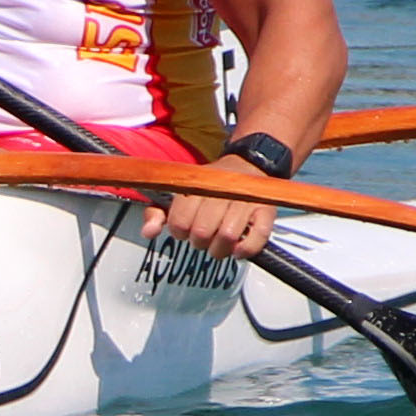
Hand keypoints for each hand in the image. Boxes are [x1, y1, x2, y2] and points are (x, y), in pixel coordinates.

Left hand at [143, 154, 276, 258]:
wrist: (249, 165)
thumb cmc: (212, 186)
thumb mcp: (182, 193)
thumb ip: (159, 212)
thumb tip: (148, 232)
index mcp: (198, 185)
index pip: (179, 222)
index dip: (180, 231)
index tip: (186, 229)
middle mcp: (221, 191)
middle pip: (201, 233)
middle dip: (199, 242)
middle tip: (203, 237)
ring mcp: (246, 201)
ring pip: (227, 238)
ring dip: (220, 250)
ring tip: (219, 244)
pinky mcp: (266, 212)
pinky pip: (256, 240)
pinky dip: (245, 250)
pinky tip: (237, 248)